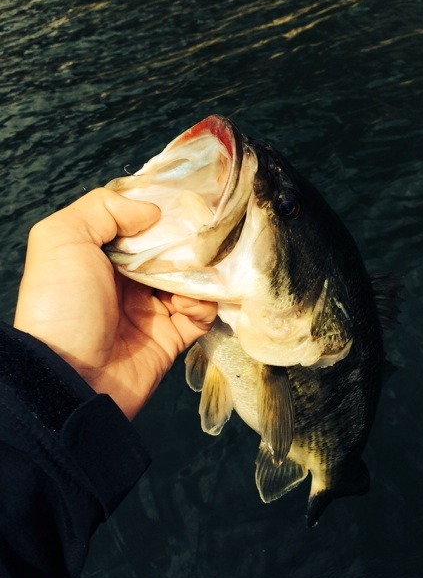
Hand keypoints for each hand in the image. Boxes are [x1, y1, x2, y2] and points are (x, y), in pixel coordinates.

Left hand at [14, 188, 216, 418]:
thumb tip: (152, 211)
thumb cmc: (63, 303)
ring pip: (191, 278)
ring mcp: (152, 308)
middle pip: (171, 248)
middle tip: (205, 235)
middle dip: (189, 240)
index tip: (188, 201)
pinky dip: (203, 304)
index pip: (141, 223)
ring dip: (200, 272)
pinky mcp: (172, 336)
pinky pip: (200, 313)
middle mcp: (129, 278)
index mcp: (103, 254)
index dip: (164, 210)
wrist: (71, 377)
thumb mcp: (61, 239)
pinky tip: (190, 303)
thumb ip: (102, 208)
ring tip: (197, 272)